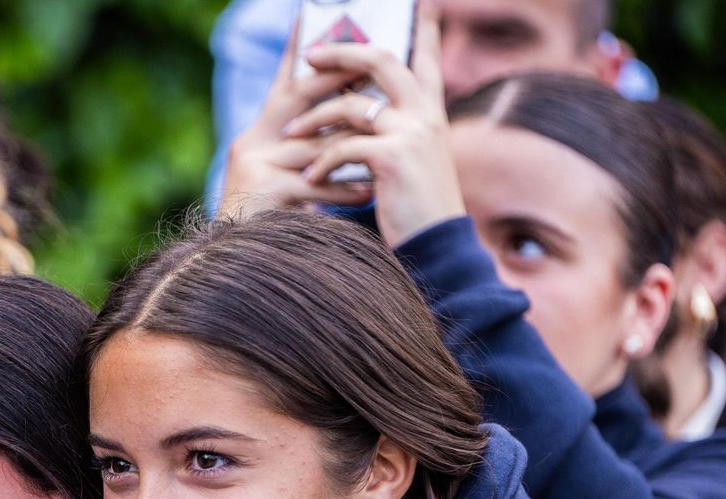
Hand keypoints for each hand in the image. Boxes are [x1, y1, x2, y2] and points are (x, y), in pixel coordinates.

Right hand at [219, 18, 368, 217]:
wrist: (232, 266)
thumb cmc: (266, 223)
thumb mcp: (284, 179)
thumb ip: (310, 150)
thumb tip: (351, 119)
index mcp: (259, 132)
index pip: (285, 82)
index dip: (301, 51)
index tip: (314, 18)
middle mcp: (253, 140)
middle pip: (302, 97)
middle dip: (339, 81)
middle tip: (373, 69)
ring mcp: (258, 163)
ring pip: (319, 143)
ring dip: (356, 144)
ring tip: (386, 144)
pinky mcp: (268, 189)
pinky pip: (318, 182)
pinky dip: (347, 187)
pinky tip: (369, 191)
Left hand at [283, 6, 466, 246]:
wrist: (437, 248)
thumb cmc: (416, 209)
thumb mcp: (411, 162)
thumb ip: (393, 132)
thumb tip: (355, 110)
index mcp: (432, 112)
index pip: (424, 59)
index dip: (419, 30)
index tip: (416, 5)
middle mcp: (426, 114)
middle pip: (381, 60)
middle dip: (341, 51)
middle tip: (308, 54)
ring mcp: (412, 132)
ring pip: (350, 106)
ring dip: (313, 119)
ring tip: (289, 132)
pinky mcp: (394, 157)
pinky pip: (344, 147)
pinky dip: (321, 162)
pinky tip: (311, 178)